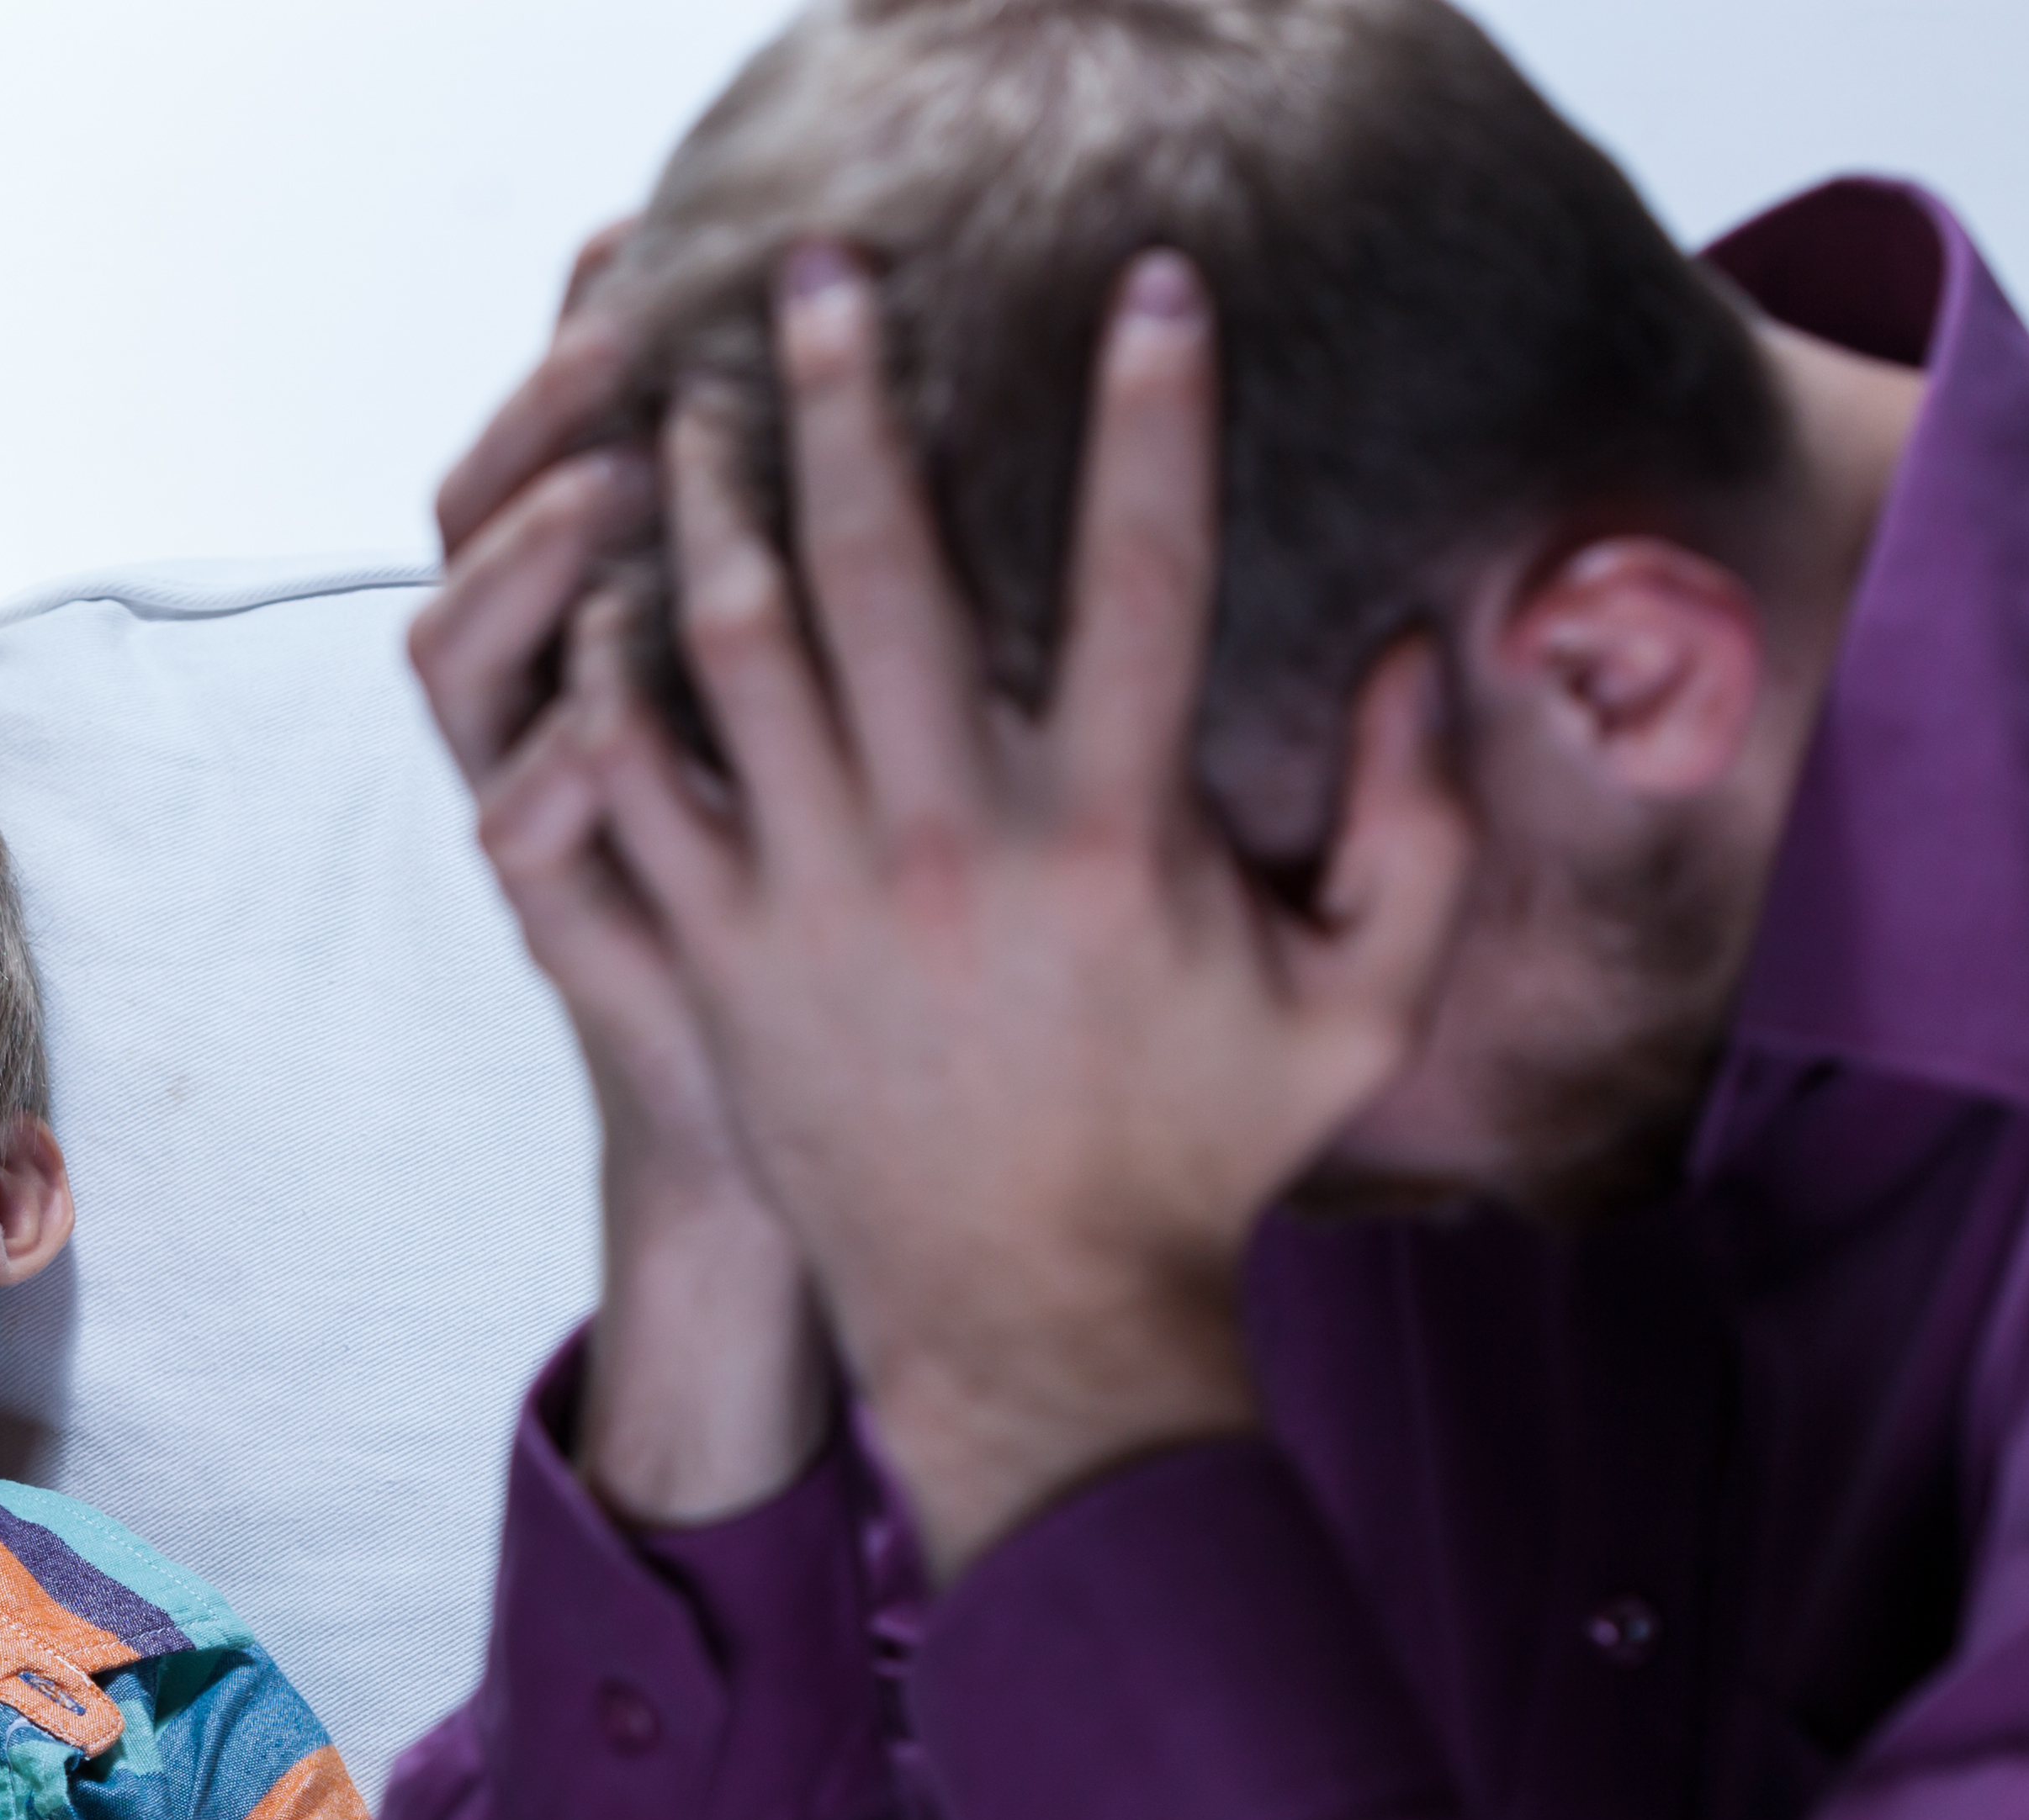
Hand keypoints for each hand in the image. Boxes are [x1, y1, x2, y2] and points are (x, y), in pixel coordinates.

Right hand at [410, 224, 832, 1523]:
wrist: (792, 1144)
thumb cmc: (848, 943)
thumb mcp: (834, 745)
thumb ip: (825, 599)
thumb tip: (861, 417)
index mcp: (613, 648)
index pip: (558, 453)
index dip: (563, 354)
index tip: (621, 245)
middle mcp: (550, 711)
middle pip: (474, 518)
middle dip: (532, 419)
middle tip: (618, 345)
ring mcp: (543, 816)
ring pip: (459, 650)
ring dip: (529, 565)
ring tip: (619, 492)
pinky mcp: (567, 927)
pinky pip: (519, 826)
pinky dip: (548, 769)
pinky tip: (595, 720)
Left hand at [575, 246, 1474, 1574]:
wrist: (1028, 1328)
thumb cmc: (1196, 1161)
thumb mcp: (1356, 1005)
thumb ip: (1417, 828)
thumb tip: (1421, 651)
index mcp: (1117, 834)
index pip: (1150, 571)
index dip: (1156, 416)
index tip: (1152, 288)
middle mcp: (949, 845)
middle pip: (886, 567)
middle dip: (851, 404)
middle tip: (821, 283)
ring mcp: (814, 900)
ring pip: (733, 653)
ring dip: (708, 510)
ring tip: (695, 407)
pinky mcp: (716, 961)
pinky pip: (633, 788)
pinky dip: (609, 684)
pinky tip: (607, 598)